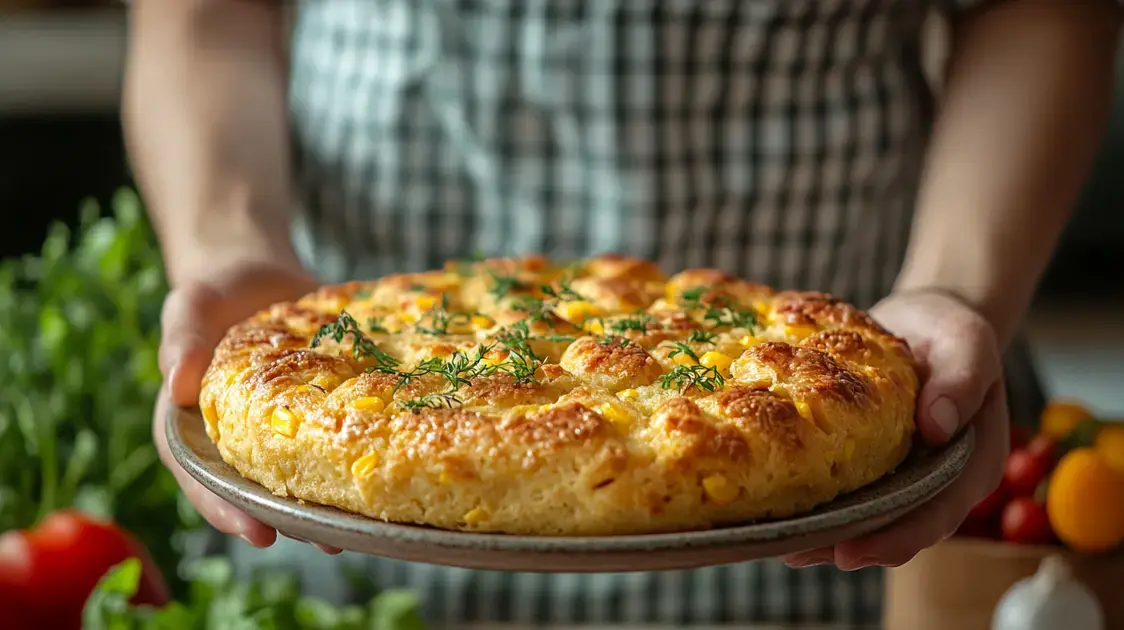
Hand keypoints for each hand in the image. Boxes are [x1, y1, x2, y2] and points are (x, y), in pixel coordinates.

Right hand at [152, 259, 341, 552]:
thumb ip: (181, 340)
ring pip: (300, 475)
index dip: (227, 510)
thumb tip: (179, 383)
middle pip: (257, 491)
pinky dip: (357, 454)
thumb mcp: (189, 306)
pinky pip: (336, 438)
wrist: (259, 274)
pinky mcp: (320, 413)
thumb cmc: (213, 292)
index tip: (259, 533)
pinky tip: (386, 468)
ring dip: (328, 501)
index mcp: (195, 428)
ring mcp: (282, 430)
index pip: (202, 480)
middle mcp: (238, 440)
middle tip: (326, 542)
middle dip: (291, 519)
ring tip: (362, 524)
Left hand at [784, 289, 1009, 569]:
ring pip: (870, 516)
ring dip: (828, 533)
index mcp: (971, 462)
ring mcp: (905, 474)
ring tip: (781, 544)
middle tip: (800, 552)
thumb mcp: (966, 345)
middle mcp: (937, 479)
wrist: (924, 319)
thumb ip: (960, 381)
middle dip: (850, 545)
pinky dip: (820, 501)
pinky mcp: (874, 462)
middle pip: (897, 527)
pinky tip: (782, 508)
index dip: (898, 538)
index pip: (938, 512)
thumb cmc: (951, 332)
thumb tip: (937, 426)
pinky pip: (850, 489)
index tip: (854, 550)